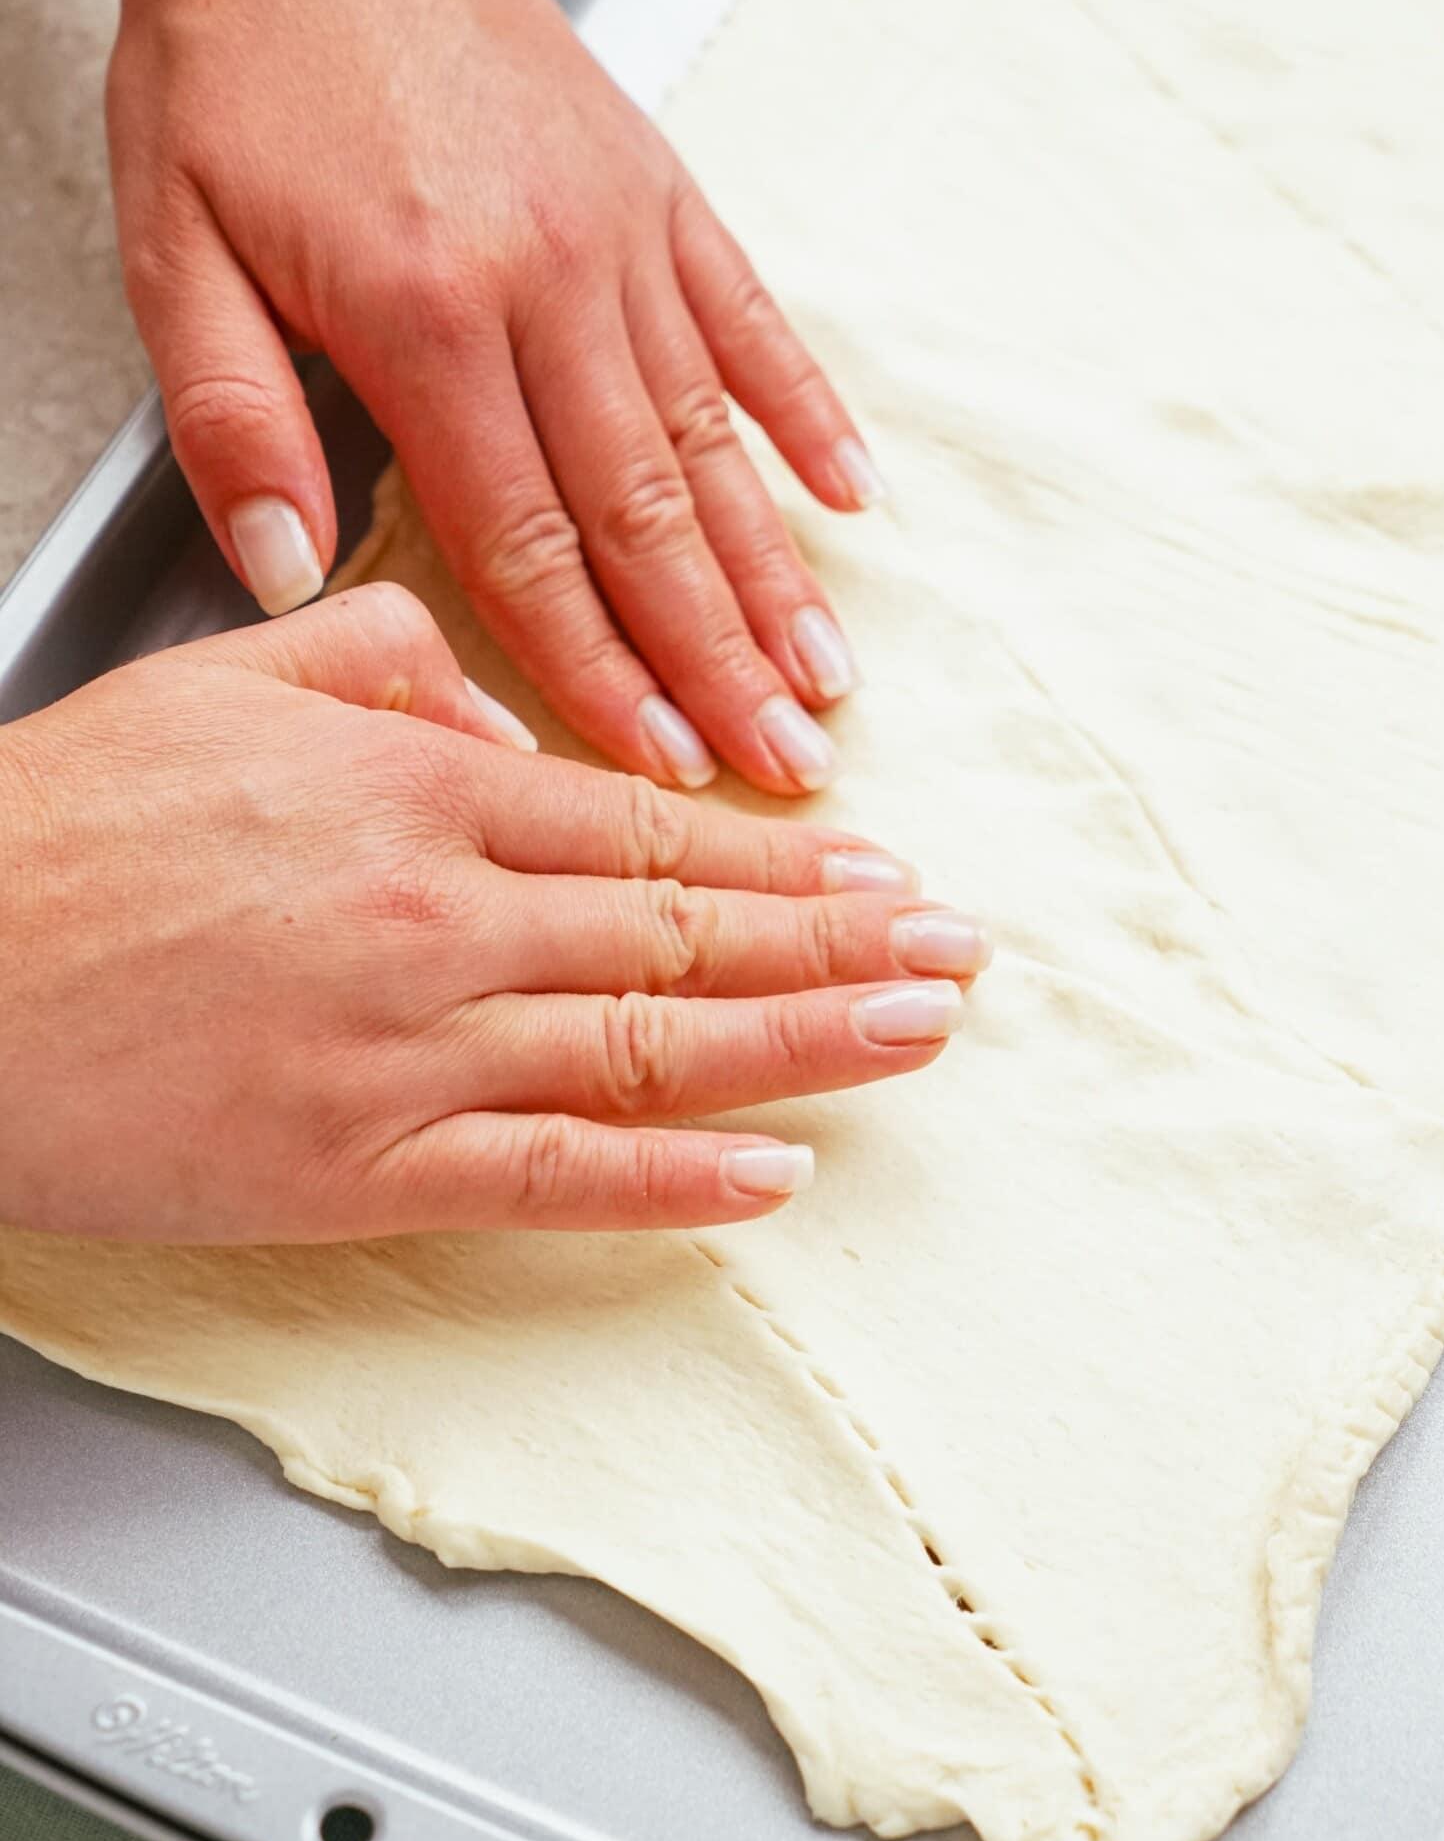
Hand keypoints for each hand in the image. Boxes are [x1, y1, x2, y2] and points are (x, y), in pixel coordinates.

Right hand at [0, 590, 989, 1243]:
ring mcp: (408, 1050)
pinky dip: (672, 1180)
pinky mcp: (355, 1169)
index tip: (879, 866)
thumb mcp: (222, 678)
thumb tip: (505, 702)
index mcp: (414, 787)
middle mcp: (440, 913)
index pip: (646, 826)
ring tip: (921, 1032)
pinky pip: (550, 1177)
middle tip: (957, 952)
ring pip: (651, 1045)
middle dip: (843, 940)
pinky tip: (775, 1174)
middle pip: (683, 931)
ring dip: (809, 1041)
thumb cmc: (54, 832)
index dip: (782, 856)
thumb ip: (382, 660)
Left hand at [105, 0, 879, 799]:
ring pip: (713, 437)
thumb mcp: (174, 247)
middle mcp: (548, 280)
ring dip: (776, 569)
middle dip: (722, 658)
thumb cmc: (233, 63)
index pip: (528, 541)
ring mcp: (619, 230)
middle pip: (648, 514)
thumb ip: (235, 421)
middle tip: (787, 764)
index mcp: (426, 315)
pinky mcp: (657, 183)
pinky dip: (807, 411)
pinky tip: (852, 497)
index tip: (660, 764)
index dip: (600, 670)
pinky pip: (750, 317)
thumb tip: (288, 576)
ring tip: (832, 671)